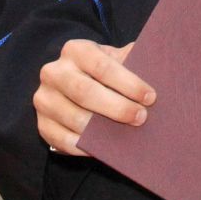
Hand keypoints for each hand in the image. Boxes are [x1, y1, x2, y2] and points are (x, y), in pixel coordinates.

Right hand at [33, 40, 152, 154]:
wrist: (73, 83)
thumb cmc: (103, 73)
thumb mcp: (115, 59)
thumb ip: (133, 61)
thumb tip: (159, 68)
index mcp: (75, 50)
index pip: (101, 65)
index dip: (127, 82)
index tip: (150, 96)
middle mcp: (53, 72)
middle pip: (84, 92)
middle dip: (116, 107)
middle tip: (141, 117)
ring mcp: (44, 99)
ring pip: (74, 118)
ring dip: (102, 130)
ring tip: (126, 135)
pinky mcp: (41, 124)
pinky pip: (63, 141)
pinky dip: (86, 147)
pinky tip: (105, 149)